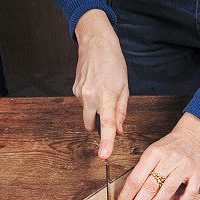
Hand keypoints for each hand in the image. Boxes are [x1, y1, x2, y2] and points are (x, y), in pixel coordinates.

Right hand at [74, 9, 128, 158]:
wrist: (96, 43)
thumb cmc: (114, 64)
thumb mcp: (125, 89)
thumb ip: (121, 112)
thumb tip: (119, 131)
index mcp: (106, 97)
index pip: (106, 126)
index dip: (106, 143)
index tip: (104, 156)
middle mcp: (89, 97)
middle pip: (91, 125)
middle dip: (98, 127)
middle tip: (109, 115)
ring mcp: (79, 94)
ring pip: (87, 114)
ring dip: (95, 111)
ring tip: (104, 92)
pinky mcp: (74, 90)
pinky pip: (83, 103)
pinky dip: (90, 101)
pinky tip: (96, 86)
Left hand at [115, 113, 199, 199]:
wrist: (192, 137)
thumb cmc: (169, 147)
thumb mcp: (152, 152)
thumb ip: (142, 170)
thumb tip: (129, 194)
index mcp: (153, 153)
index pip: (136, 178)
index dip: (127, 195)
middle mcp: (169, 159)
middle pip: (149, 187)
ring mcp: (184, 167)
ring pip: (167, 191)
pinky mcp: (197, 174)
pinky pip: (190, 193)